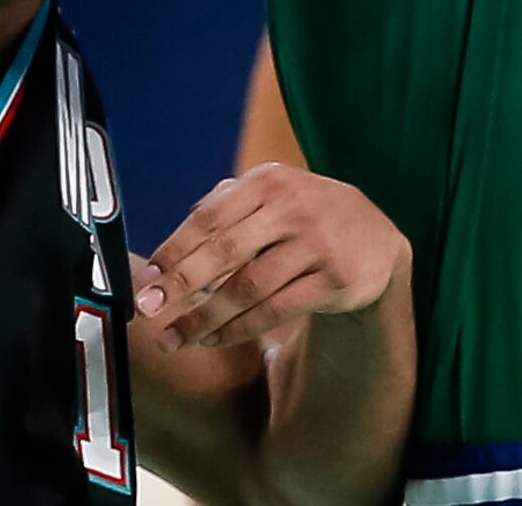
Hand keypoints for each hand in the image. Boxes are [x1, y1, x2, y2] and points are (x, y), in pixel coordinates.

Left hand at [136, 163, 408, 351]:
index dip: (173, 251)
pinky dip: (240, 329)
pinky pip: (276, 311)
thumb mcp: (274, 195)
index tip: (144, 281)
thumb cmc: (306, 217)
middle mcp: (293, 207)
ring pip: (248, 288)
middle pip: (225, 252)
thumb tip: (171, 243)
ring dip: (205, 317)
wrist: (377, 240)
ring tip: (176, 337)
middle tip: (147, 310)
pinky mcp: (334, 280)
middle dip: (180, 285)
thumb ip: (225, 206)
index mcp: (269, 181)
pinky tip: (215, 339)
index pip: (210, 218)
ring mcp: (317, 244)